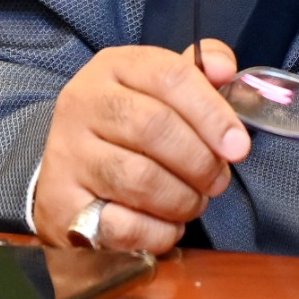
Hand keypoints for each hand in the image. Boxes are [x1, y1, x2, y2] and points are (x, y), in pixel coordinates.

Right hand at [34, 40, 249, 251]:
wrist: (72, 169)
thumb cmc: (134, 121)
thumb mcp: (162, 85)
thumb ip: (200, 70)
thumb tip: (224, 70)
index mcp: (114, 66)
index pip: (171, 76)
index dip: (213, 113)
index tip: (239, 146)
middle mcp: (83, 103)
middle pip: (154, 127)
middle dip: (200, 160)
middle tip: (219, 180)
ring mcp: (67, 154)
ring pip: (138, 178)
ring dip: (181, 198)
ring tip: (196, 202)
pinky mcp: (60, 206)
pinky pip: (119, 225)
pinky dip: (156, 232)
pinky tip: (170, 226)